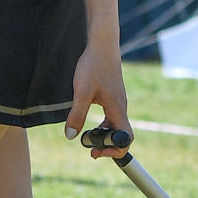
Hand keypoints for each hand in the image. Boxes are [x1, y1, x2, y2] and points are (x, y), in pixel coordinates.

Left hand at [65, 38, 129, 158]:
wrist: (102, 45)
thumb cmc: (93, 66)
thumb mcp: (81, 92)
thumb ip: (77, 115)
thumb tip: (71, 137)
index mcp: (117, 109)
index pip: (126, 138)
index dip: (115, 150)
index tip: (97, 151)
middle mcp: (121, 108)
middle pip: (121, 136)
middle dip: (107, 146)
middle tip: (90, 150)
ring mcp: (118, 102)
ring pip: (116, 127)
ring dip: (104, 136)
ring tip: (87, 138)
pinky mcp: (113, 97)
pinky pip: (112, 118)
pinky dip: (103, 126)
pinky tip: (90, 123)